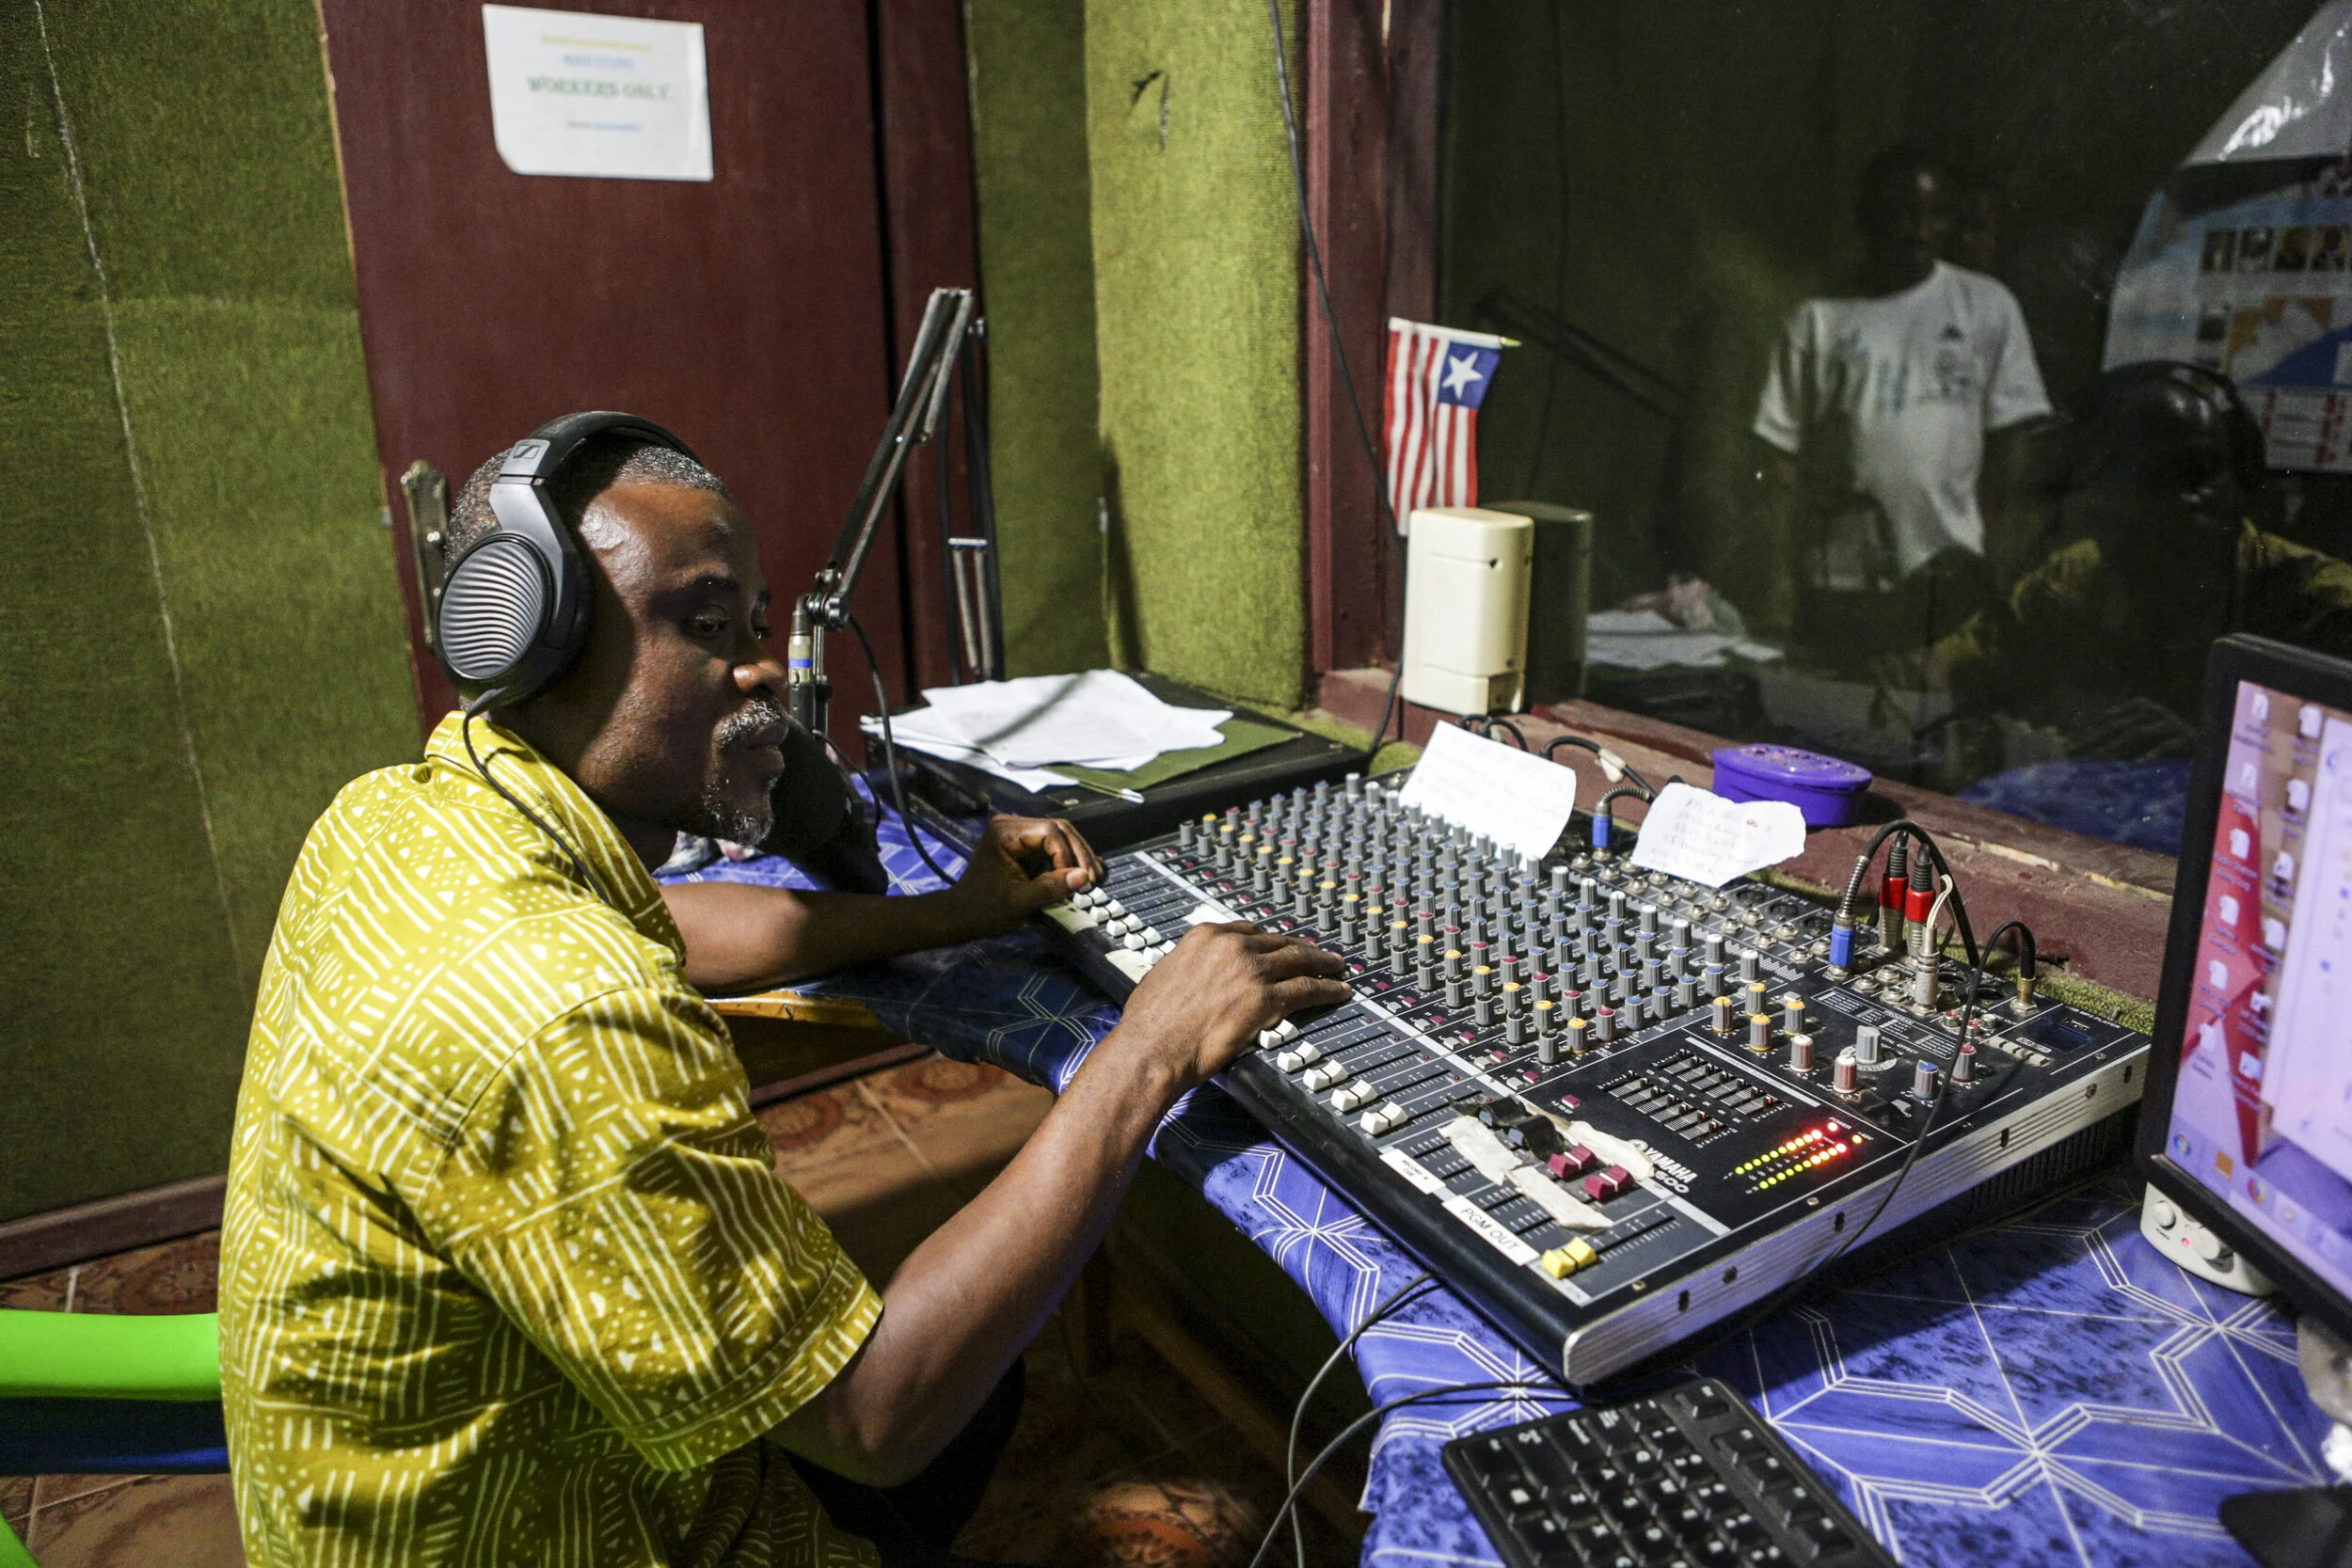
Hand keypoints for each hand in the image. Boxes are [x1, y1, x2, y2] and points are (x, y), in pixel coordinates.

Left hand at [941, 815, 1104, 935]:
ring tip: (1094, 878)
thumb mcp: (1020, 902)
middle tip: (1095, 879)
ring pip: (1060, 836)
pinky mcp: (1023, 845)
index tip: (1078, 882)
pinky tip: (1083, 873)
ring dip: (1078, 856)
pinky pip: (1052, 846)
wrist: (962, 916)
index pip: (1050, 832)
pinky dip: (1068, 859)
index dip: (1068, 856)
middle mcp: (1012, 825)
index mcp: (1005, 833)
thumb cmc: (985, 910)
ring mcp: (1018, 833)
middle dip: (1079, 854)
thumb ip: (1051, 887)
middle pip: (1059, 829)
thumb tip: (1084, 877)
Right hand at [1102, 923, 1349, 1095]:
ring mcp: (1250, 970)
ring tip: (1337, 968)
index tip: (1282, 944)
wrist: (1151, 1048)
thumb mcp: (1164, 974)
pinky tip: (1339, 992)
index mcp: (1204, 936)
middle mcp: (1231, 946)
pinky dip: (1328, 990)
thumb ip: (1188, 965)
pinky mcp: (1264, 999)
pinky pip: (1307, 990)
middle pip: (1279, 942)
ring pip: (1300, 961)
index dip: (1271, 939)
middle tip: (1319, 955)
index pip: (1249, 930)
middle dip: (1302, 949)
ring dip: (1323, 964)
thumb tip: (1196, 974)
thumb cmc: (1149, 1022)